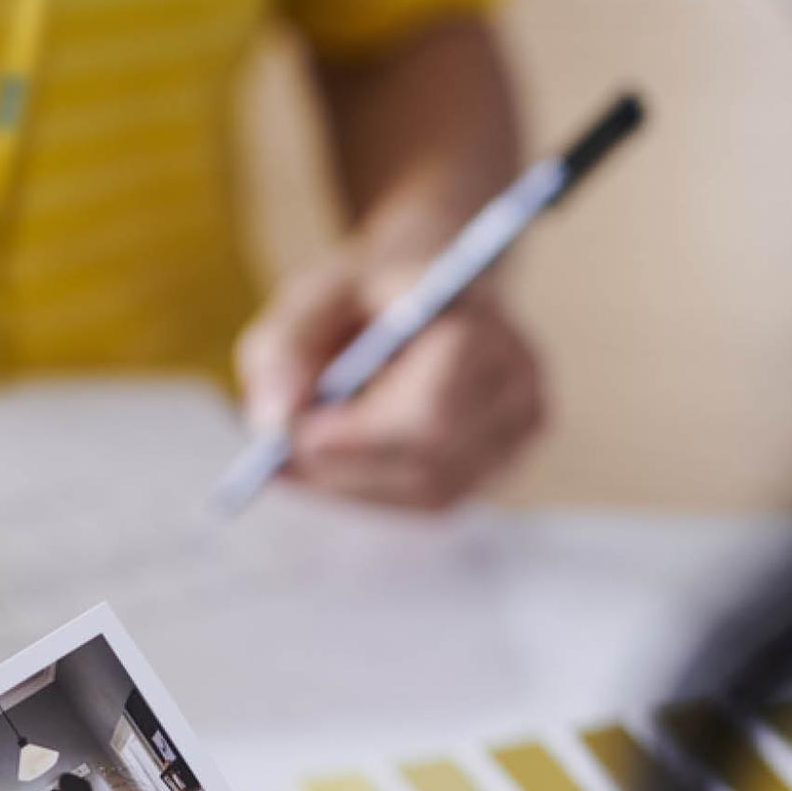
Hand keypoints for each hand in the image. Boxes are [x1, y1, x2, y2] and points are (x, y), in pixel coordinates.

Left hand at [236, 248, 544, 509]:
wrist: (430, 289)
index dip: (357, 438)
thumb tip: (273, 423)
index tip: (292, 438)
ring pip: (427, 492)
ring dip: (354, 483)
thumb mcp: (312, 297)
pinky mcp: (502, 463)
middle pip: (429, 465)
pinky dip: (373, 489)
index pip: (429, 414)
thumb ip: (285, 348)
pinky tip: (334, 464)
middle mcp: (518, 382)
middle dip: (346, 468)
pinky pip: (431, 500)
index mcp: (481, 325)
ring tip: (297, 458)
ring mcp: (518, 430)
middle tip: (279, 462)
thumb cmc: (366, 294)